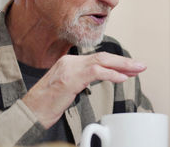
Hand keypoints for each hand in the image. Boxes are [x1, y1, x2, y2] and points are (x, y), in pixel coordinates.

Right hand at [22, 52, 145, 127]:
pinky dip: (111, 75)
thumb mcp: (66, 88)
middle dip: (124, 61)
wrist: (29, 112)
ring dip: (123, 66)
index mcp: (68, 62)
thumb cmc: (46, 105)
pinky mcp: (69, 78)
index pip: (98, 58)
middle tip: (141, 65)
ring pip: (102, 61)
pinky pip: (95, 72)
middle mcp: (69, 61)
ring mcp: (69, 68)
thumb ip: (81, 80)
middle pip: (103, 56)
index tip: (131, 68)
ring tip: (137, 70)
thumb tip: (99, 78)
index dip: (117, 62)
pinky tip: (122, 78)